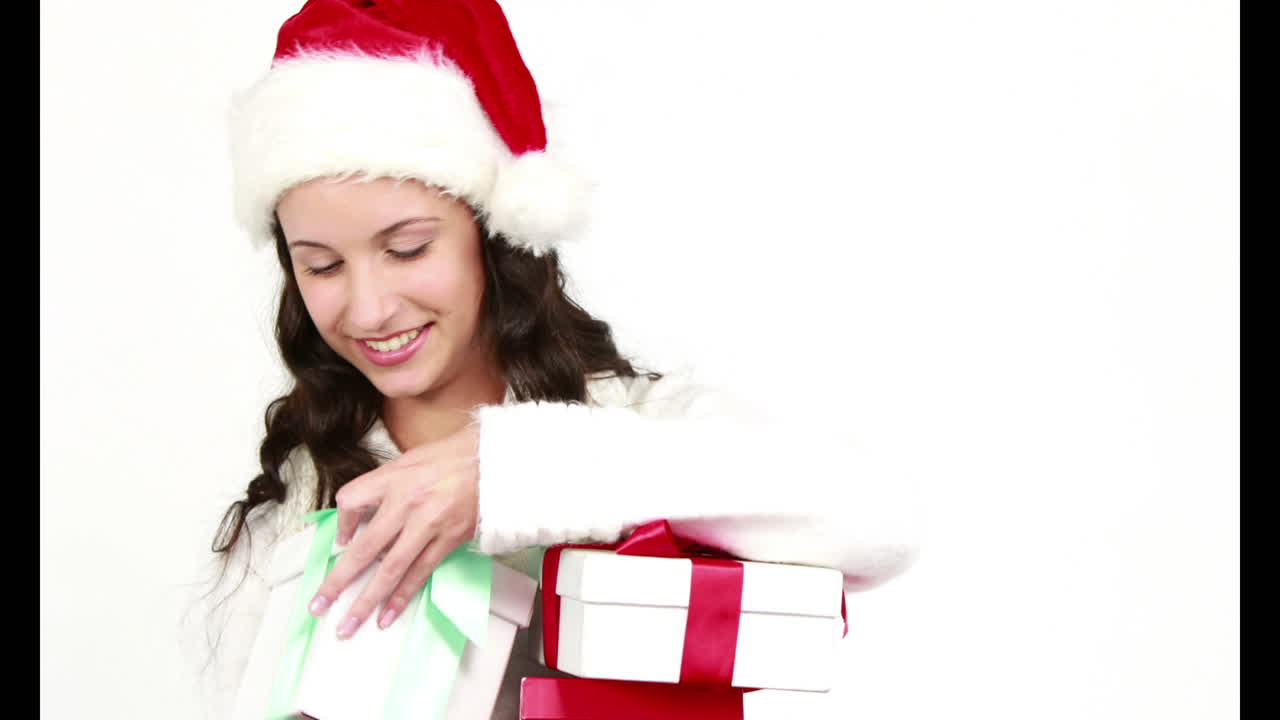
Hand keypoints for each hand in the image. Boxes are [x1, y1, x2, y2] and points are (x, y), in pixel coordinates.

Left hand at [307, 420, 481, 638]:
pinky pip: (420, 573)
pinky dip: (402, 596)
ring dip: (367, 601)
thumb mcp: (407, 461)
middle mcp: (408, 503)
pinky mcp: (449, 539)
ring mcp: (429, 525)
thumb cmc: (449, 458)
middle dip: (339, 581)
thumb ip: (380, 487)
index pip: (350, 501)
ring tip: (348, 625)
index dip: (340, 525)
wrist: (495, 461)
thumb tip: (358, 522)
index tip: (340, 541)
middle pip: (365, 548)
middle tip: (319, 606)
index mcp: (393, 478)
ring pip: (391, 570)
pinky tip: (387, 615)